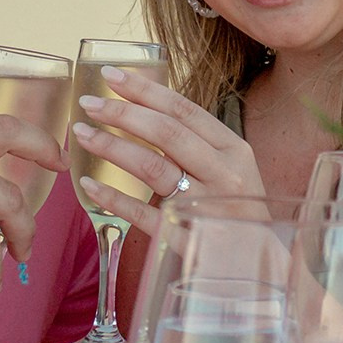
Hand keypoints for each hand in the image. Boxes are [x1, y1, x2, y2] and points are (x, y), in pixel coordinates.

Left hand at [72, 66, 264, 237]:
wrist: (259, 267)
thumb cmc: (237, 212)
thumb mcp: (231, 170)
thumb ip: (198, 144)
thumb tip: (145, 111)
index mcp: (234, 150)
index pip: (184, 110)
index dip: (145, 90)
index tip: (111, 76)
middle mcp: (224, 174)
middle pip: (167, 133)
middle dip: (123, 113)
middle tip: (89, 103)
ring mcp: (207, 206)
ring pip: (154, 168)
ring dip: (113, 147)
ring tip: (82, 134)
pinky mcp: (188, 238)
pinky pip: (144, 214)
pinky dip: (114, 198)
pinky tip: (89, 186)